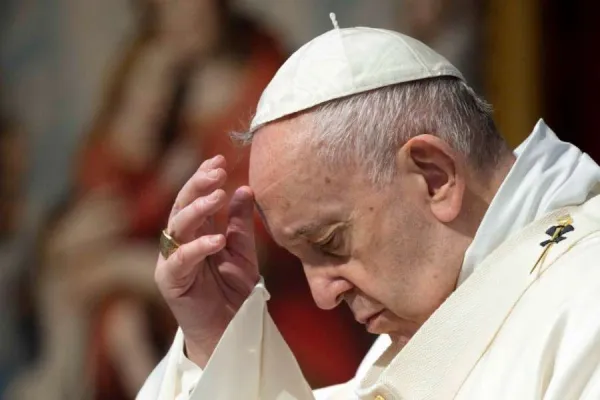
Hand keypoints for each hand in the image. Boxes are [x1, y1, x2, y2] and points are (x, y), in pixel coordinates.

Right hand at [154, 155, 258, 366]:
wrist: (231, 330)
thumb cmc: (234, 291)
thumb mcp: (242, 251)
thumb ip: (240, 223)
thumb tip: (245, 189)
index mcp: (195, 232)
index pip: (195, 198)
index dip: (204, 178)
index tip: (218, 159)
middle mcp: (180, 242)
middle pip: (182, 205)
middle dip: (198, 185)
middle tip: (216, 170)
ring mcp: (172, 260)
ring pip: (177, 226)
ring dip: (198, 208)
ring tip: (218, 194)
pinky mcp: (169, 281)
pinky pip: (180, 259)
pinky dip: (198, 247)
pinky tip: (216, 240)